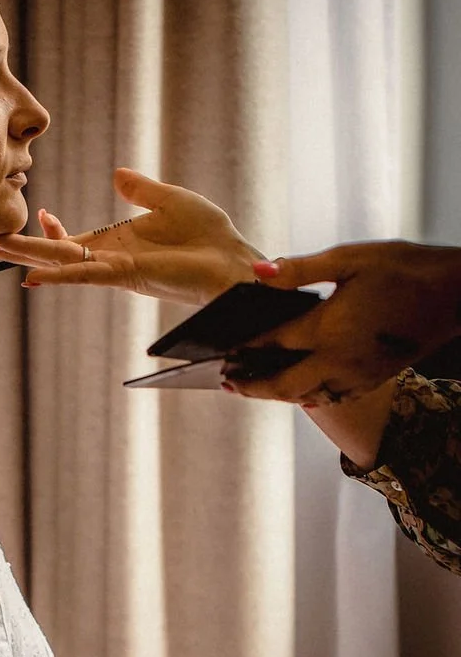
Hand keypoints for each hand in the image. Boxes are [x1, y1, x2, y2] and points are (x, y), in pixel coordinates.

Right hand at [0, 168, 258, 303]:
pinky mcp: (128, 276)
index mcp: (118, 245)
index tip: (40, 211)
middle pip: (55, 253)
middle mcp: (111, 261)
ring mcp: (116, 270)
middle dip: (19, 247)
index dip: (52, 229)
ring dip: (26, 257)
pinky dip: (60, 276)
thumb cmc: (211, 238)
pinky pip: (85, 275)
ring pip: (60, 263)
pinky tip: (34, 277)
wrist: (236, 263)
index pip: (73, 240)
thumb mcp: (170, 201)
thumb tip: (116, 175)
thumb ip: (140, 190)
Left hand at [222, 241, 460, 403]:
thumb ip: (300, 270)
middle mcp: (339, 360)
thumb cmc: (404, 268)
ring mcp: (357, 376)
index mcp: (329, 328)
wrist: (456, 294)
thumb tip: (258, 274)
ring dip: (278, 394)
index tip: (219, 351)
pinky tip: (299, 388)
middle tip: (226, 382)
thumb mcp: (350, 258)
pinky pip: (332, 397)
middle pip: (283, 385)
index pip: (272, 344)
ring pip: (306, 396)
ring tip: (254, 386)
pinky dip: (309, 395)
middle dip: (251, 386)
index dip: (242, 349)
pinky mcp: (373, 380)